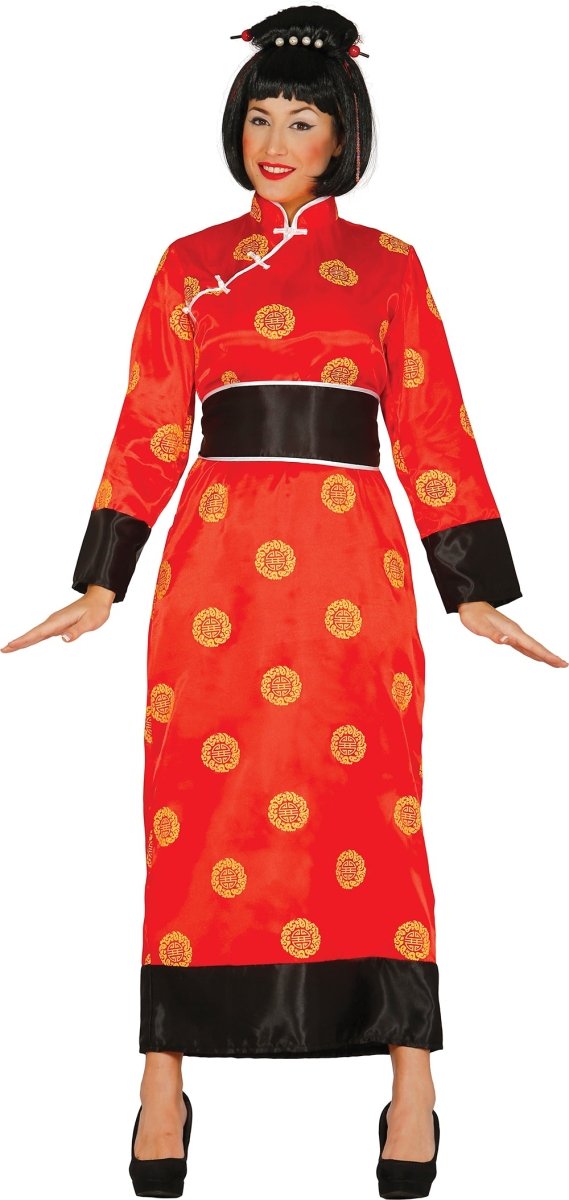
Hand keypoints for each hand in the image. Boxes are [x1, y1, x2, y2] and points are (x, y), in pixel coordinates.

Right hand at [0, 585, 116, 652]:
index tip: (10, 646)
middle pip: (33, 634)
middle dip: (18, 642)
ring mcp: (55, 623)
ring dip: (23, 641)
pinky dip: (33, 638)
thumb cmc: (96, 610)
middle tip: (4, 650)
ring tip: (10, 648)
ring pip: (36, 634)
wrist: (98, 598)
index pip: (38, 633)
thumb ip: (77, 631)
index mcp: (59, 621)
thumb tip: (64, 639)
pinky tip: (28, 643)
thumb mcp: (90, 622)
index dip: (23, 640)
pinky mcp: (58, 624)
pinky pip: (42, 633)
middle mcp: (54, 621)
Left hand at [457, 601, 567, 667]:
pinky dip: (532, 652)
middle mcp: (515, 632)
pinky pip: (524, 646)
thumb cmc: (474, 615)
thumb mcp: (481, 626)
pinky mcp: (508, 634)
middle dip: (550, 656)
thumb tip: (508, 641)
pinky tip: (535, 656)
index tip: (560, 662)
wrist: (471, 604)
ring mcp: (513, 633)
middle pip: (536, 647)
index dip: (547, 655)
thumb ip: (494, 634)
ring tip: (554, 662)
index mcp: (512, 631)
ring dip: (543, 654)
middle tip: (563, 665)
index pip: (533, 646)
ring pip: (531, 646)